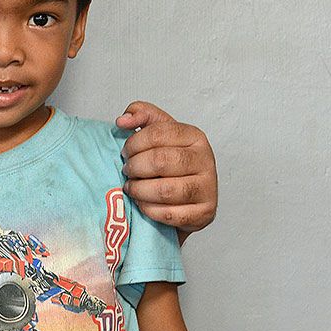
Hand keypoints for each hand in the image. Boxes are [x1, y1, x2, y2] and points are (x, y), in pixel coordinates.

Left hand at [116, 101, 217, 234]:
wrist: (188, 198)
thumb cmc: (170, 164)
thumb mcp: (158, 134)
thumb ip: (141, 116)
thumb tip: (123, 120)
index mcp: (195, 136)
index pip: (159, 133)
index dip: (134, 143)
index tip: (125, 151)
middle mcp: (205, 160)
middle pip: (160, 161)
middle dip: (135, 167)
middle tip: (127, 171)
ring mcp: (207, 188)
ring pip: (165, 190)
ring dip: (140, 190)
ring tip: (132, 188)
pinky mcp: (204, 213)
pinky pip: (170, 213)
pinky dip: (149, 210)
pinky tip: (143, 204)